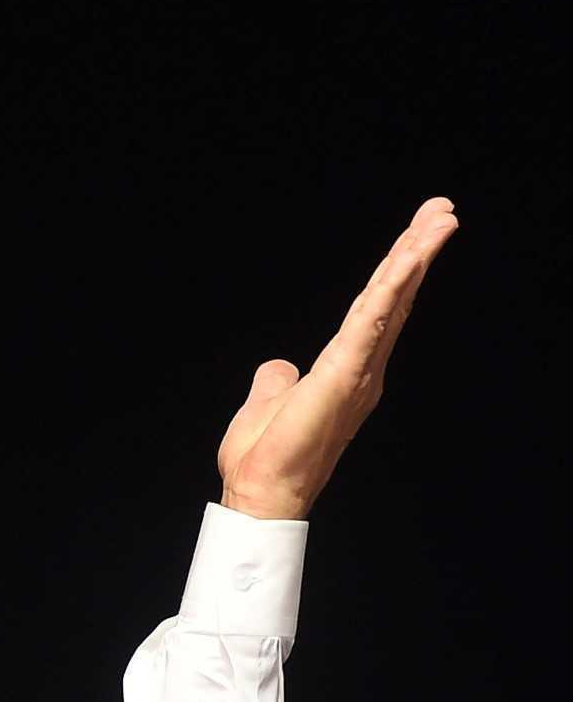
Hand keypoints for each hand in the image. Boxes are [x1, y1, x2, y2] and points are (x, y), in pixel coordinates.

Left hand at [217, 197, 458, 520]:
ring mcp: (357, 371)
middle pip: (394, 298)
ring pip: (390, 303)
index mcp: (348, 370)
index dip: (399, 272)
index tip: (419, 235)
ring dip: (414, 259)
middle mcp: (362, 367)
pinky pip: (369, 323)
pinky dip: (389, 290)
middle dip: (418, 252)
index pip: (378, 310)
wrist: (259, 491)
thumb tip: (279, 366)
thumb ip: (278, 379)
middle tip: (443, 210)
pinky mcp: (342, 375)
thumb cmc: (265, 456)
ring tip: (440, 220)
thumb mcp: (270, 402)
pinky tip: (406, 260)